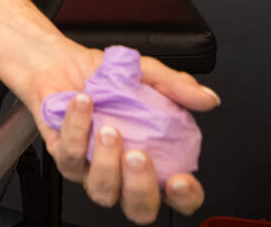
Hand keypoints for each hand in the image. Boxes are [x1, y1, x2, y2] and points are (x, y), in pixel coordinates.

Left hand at [21, 44, 219, 223]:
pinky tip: (83, 104)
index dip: (184, 198)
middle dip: (141, 188)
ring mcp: (92, 169)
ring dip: (107, 162)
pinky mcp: (64, 156)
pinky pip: (70, 155)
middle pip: (139, 208)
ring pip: (102, 190)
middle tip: (139, 156)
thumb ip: (178, 87)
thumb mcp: (147, 75)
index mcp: (153, 160)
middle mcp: (123, 173)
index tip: (181, 180)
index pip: (176, 196)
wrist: (63, 62)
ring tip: (109, 129)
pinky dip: (77, 128)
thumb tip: (208, 98)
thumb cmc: (106, 76)